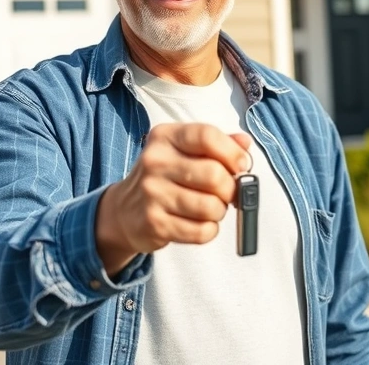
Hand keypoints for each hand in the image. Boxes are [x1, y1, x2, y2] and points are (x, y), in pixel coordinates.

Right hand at [95, 123, 251, 275]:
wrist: (124, 211)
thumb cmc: (165, 177)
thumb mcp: (185, 151)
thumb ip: (217, 144)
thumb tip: (244, 144)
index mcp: (165, 137)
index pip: (207, 136)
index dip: (232, 152)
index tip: (241, 165)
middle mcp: (155, 162)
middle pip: (214, 175)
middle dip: (231, 188)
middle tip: (226, 193)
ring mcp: (152, 194)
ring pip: (211, 207)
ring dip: (219, 211)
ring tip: (210, 208)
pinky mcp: (154, 224)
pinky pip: (201, 232)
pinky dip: (209, 230)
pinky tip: (199, 223)